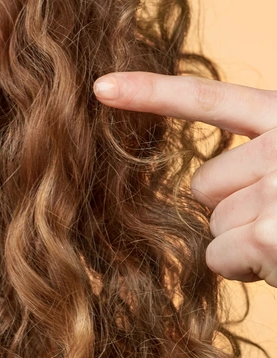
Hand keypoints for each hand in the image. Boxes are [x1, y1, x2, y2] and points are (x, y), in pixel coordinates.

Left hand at [94, 70, 276, 284]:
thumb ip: (264, 159)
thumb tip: (206, 185)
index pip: (210, 100)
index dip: (149, 92)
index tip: (98, 87)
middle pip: (204, 182)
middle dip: (234, 209)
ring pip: (211, 222)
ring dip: (244, 243)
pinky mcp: (274, 234)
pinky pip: (219, 256)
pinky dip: (246, 270)